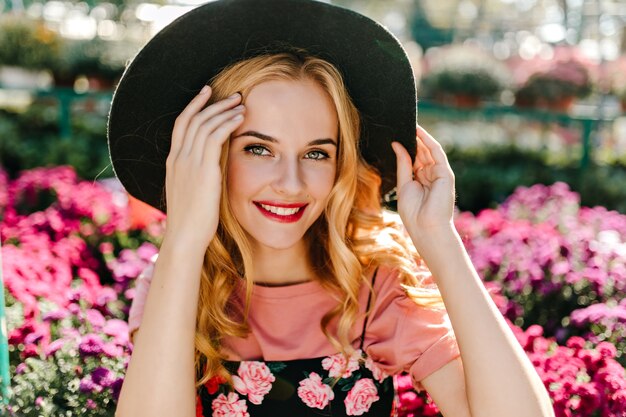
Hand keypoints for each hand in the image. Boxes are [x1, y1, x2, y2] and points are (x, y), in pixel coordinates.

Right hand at [164, 86, 244, 249]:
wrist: (185, 237)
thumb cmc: (191, 222)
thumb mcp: (190, 194)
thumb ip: (196, 178)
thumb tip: (209, 173)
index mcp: (173, 162)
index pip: (181, 124)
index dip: (194, 105)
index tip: (207, 93)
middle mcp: (178, 158)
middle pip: (194, 118)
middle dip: (214, 103)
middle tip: (233, 94)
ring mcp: (189, 163)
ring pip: (206, 124)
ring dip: (225, 110)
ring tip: (242, 103)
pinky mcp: (203, 170)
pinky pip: (216, 136)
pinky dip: (228, 123)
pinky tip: (241, 118)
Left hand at [391, 125, 455, 241]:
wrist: (426, 227)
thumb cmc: (413, 212)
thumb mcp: (403, 184)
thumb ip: (403, 164)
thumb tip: (396, 144)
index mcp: (420, 181)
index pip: (414, 159)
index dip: (406, 147)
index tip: (396, 135)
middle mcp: (431, 176)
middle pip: (421, 153)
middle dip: (412, 140)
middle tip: (400, 125)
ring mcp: (439, 174)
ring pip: (428, 151)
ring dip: (419, 137)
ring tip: (408, 124)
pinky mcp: (445, 173)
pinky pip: (436, 153)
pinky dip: (428, 141)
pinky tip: (418, 132)